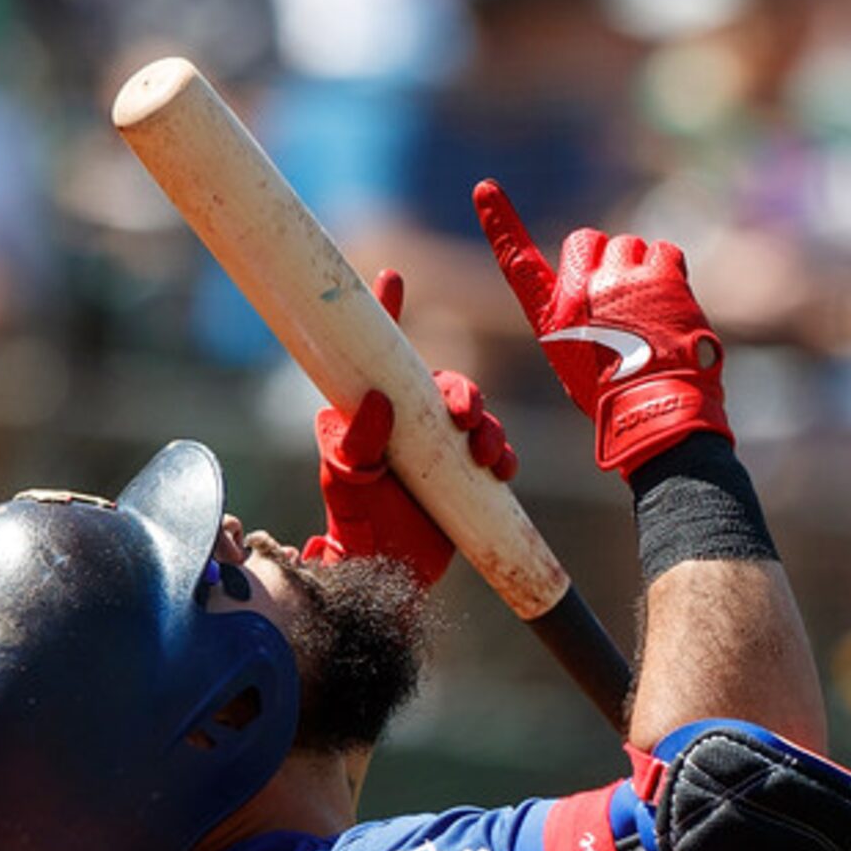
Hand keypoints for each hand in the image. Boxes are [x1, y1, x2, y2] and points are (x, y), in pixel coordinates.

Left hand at [303, 270, 516, 588]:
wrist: (390, 573)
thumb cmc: (356, 525)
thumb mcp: (344, 483)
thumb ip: (352, 445)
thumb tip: (377, 401)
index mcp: (372, 411)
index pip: (377, 352)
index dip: (385, 310)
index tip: (392, 277)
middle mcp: (409, 421)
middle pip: (445, 384)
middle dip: (463, 392)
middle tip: (466, 415)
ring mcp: (442, 448)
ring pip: (478, 416)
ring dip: (489, 428)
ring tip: (486, 454)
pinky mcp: (468, 476)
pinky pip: (498, 453)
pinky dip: (505, 457)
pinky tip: (500, 470)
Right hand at [473, 179, 730, 476]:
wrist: (657, 410)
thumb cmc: (618, 397)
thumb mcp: (578, 362)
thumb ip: (578, 320)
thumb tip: (601, 300)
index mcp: (553, 316)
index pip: (517, 262)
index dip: (500, 224)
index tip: (485, 188)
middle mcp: (580, 291)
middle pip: (588, 240)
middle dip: (605, 261)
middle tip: (623, 299)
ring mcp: (620, 281)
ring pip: (628, 244)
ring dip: (640, 268)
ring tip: (650, 309)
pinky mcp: (660, 279)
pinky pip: (664, 250)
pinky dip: (670, 269)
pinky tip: (672, 302)